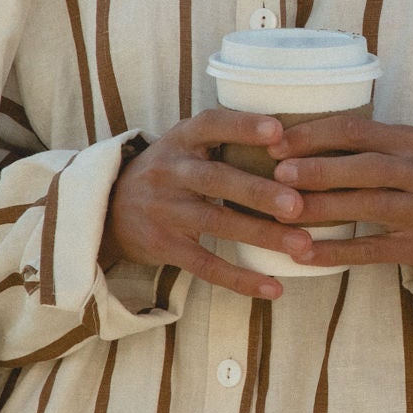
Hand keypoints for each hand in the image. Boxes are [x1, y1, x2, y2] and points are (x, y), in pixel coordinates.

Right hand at [99, 110, 314, 300]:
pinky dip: (240, 278)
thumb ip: (226, 139)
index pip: (211, 124)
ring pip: (216, 223)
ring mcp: (164, 210)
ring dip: (261, 235)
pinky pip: (205, 265)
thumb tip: (294, 140)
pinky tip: (273, 287)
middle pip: (216, 179)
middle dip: (258, 192)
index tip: (277, 130)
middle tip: (298, 204)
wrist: (109, 207)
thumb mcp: (187, 144)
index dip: (242, 126)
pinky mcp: (163, 246)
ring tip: (302, 245)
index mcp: (181, 139)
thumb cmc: (171, 170)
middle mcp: (169, 171)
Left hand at [267, 116, 412, 270]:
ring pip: (370, 205)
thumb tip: (298, 140)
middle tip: (278, 174)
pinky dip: (337, 252)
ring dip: (324, 208)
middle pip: (365, 166)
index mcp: (409, 141)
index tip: (276, 143)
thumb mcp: (407, 150)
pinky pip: (375, 249)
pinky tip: (304, 254)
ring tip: (284, 213)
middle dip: (319, 169)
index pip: (356, 129)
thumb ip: (366, 144)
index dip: (314, 135)